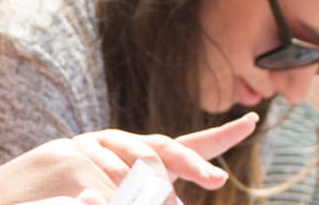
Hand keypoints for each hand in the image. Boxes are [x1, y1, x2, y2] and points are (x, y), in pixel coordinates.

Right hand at [0, 112, 260, 204]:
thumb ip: (135, 197)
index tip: (251, 122)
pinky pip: (103, 187)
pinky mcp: (66, 163)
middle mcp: (107, 146)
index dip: (215, 137)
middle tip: (215, 182)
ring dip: (144, 198)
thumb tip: (171, 202)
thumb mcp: (102, 201)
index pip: (175, 144)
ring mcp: (85, 151)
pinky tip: (99, 202)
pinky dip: (109, 200)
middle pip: (160, 148)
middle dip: (191, 164)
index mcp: (122, 156)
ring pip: (134, 173)